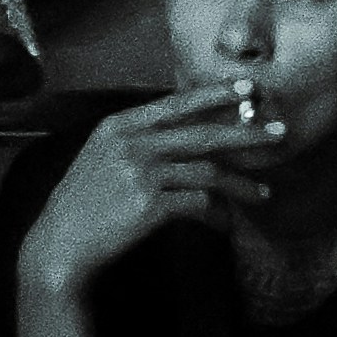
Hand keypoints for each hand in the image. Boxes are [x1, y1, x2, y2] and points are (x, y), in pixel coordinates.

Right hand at [20, 82, 285, 296]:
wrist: (57, 247)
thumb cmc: (82, 208)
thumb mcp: (101, 160)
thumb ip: (137, 142)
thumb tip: (186, 136)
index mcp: (118, 126)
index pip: (176, 103)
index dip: (215, 95)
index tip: (248, 89)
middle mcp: (130, 143)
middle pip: (203, 133)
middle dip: (247, 133)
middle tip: (278, 135)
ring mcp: (140, 173)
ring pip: (208, 171)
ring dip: (241, 184)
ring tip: (262, 193)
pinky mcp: (148, 204)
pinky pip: (199, 204)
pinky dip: (219, 214)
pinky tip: (227, 224)